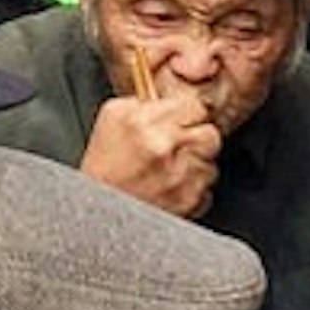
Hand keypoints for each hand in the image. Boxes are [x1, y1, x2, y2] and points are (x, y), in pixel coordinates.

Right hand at [81, 89, 221, 219]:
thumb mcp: (112, 117)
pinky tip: (172, 188)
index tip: (182, 121)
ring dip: (196, 166)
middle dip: (197, 139)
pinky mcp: (187, 201)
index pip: (195, 106)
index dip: (189, 114)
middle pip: (211, 134)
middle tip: (177, 147)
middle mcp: (165, 147)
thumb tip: (169, 98)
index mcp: (145, 122)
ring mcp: (179, 176)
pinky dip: (193, 190)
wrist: (98, 212)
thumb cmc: (104, 166)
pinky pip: (208, 189)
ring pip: (211, 163)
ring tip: (171, 170)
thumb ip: (143, 100)